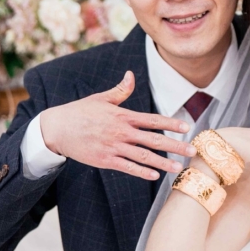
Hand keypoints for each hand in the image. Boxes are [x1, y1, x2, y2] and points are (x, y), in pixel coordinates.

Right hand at [39, 71, 195, 180]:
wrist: (57, 128)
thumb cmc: (80, 112)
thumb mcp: (101, 98)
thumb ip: (120, 90)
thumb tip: (131, 74)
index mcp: (123, 116)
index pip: (153, 120)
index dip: (171, 124)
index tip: (187, 128)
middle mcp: (121, 132)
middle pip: (154, 140)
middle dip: (175, 146)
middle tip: (192, 151)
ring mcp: (114, 147)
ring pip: (143, 157)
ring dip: (163, 163)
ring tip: (178, 168)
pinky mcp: (105, 160)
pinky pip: (127, 167)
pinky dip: (142, 172)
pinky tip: (155, 176)